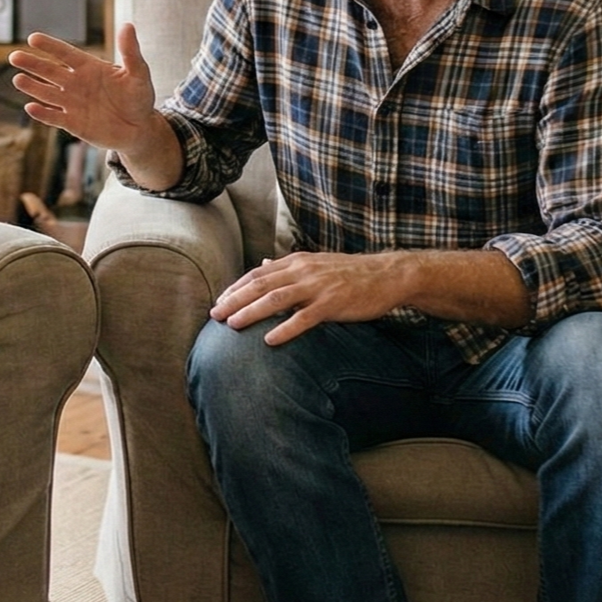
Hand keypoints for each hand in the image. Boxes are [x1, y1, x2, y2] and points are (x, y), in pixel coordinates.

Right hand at [8, 23, 163, 153]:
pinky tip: (31, 107)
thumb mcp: (139, 73)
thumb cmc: (139, 98)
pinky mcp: (73, 124)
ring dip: (33, 87)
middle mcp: (76, 83)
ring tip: (18, 79)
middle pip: (50, 71)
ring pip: (47, 93)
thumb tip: (128, 25)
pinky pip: (54, 117)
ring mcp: (72, 103)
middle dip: (32, 64)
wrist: (139, 129)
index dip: (50, 46)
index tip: (33, 38)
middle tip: (14, 56)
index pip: (65, 53)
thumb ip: (130, 52)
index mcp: (89, 67)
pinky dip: (43, 114)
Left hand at [211, 252, 407, 346]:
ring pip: (276, 299)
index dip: (236, 287)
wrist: (387, 274)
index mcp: (297, 261)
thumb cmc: (349, 272)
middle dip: (234, 300)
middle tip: (214, 315)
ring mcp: (317, 287)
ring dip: (251, 312)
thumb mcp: (315, 263)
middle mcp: (303, 271)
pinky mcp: (333, 304)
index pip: (258, 274)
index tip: (219, 301)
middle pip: (260, 285)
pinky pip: (304, 318)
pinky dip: (285, 329)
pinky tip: (269, 340)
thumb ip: (287, 266)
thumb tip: (262, 265)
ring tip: (232, 325)